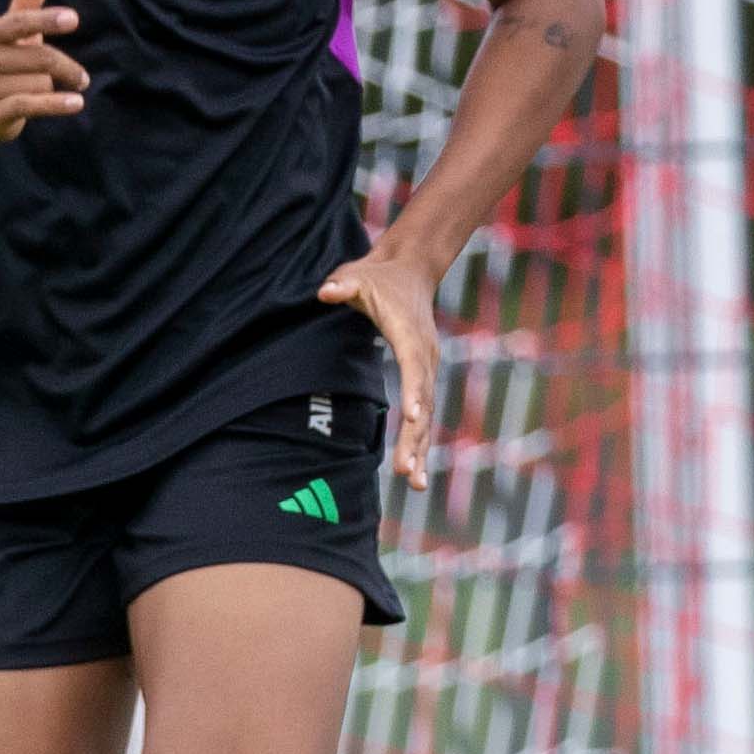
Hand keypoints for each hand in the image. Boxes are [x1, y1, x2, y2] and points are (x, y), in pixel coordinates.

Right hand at [0, 0, 89, 146]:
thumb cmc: (1, 64)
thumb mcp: (14, 30)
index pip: (18, 22)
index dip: (45, 20)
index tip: (73, 20)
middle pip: (37, 58)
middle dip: (65, 67)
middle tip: (81, 77)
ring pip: (38, 84)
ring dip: (50, 90)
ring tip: (42, 94)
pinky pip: (28, 106)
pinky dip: (55, 104)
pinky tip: (75, 103)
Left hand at [317, 241, 448, 485]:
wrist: (410, 271)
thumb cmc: (379, 277)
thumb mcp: (358, 275)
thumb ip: (343, 285)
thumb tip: (326, 291)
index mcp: (410, 334)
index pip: (413, 366)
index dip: (414, 392)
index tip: (414, 417)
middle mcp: (424, 356)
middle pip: (423, 401)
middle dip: (415, 436)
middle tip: (408, 470)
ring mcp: (426, 368)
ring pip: (426, 414)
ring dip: (421, 448)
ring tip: (416, 483)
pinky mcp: (422, 377)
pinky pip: (423, 414)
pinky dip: (420, 442)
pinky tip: (415, 473)